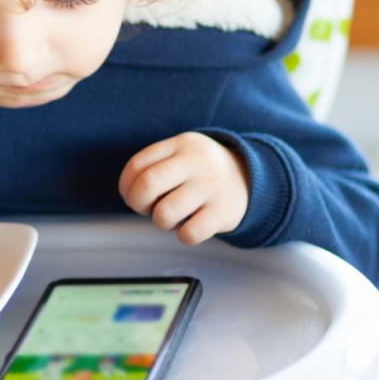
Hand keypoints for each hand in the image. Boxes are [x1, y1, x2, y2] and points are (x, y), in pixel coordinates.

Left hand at [118, 132, 248, 244]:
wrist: (252, 179)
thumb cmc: (201, 172)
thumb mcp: (182, 155)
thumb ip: (154, 166)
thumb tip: (129, 194)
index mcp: (181, 144)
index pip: (137, 165)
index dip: (126, 186)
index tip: (131, 196)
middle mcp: (197, 162)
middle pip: (147, 185)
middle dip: (137, 203)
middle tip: (146, 208)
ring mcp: (212, 187)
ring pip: (164, 213)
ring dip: (160, 221)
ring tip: (172, 217)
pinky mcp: (224, 212)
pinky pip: (189, 234)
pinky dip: (184, 235)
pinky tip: (191, 225)